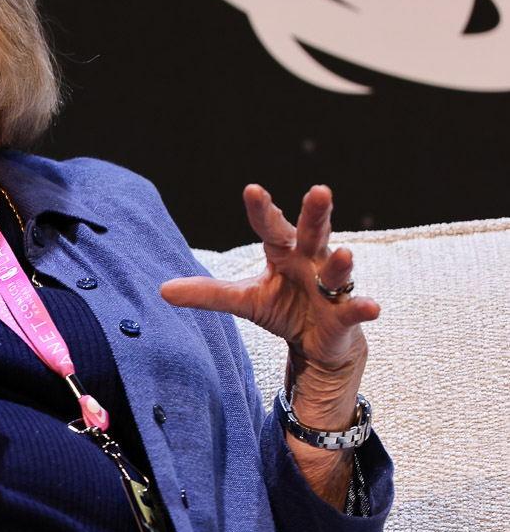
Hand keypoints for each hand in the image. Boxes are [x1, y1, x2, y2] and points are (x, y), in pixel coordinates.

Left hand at [160, 185, 380, 428]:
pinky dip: (363, 307)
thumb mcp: (243, 300)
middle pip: (314, 232)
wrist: (319, 342)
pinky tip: (370, 305)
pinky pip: (355, 308)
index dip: (262, 209)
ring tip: (344, 253)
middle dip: (316, 212)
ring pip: (337, 269)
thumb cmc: (283, 307)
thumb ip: (207, 293)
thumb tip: (162, 290)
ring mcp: (332, 287)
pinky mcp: (346, 315)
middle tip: (319, 190)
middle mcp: (311, 261)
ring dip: (340, 262)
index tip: (252, 189)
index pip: (270, 226)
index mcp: (284, 252)